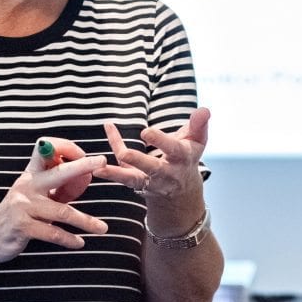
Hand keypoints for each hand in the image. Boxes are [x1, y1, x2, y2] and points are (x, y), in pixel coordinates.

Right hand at [0, 138, 110, 263]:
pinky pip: (53, 232)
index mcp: (30, 175)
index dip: (65, 147)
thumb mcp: (33, 194)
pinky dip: (68, 239)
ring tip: (103, 228)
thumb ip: (54, 186)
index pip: (46, 149)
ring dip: (86, 221)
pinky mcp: (22, 226)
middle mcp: (27, 186)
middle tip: (102, 161)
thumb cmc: (18, 215)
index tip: (85, 154)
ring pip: (63, 211)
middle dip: (82, 166)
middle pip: (59, 172)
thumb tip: (84, 175)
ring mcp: (23, 206)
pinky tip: (79, 243)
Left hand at [95, 108, 209, 236]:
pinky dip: (110, 170)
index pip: (174, 149)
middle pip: (153, 168)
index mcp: (183, 158)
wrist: (182, 191)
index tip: (146, 132)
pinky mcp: (138, 184)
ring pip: (134, 179)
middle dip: (139, 161)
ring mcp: (151, 182)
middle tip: (124, 154)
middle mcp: (168, 173)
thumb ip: (198, 124)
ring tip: (99, 167)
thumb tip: (204, 110)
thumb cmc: (186, 156)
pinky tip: (97, 164)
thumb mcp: (196, 140)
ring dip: (116, 174)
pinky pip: (123, 175)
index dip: (161, 141)